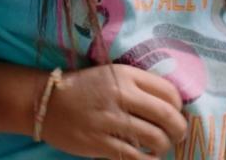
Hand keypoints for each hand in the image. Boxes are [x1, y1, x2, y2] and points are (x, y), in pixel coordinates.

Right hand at [40, 63, 186, 158]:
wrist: (46, 102)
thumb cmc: (85, 88)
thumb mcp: (113, 75)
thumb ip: (139, 85)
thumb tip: (170, 103)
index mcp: (127, 75)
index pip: (168, 91)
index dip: (179, 106)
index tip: (177, 113)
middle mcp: (121, 95)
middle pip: (166, 115)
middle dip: (179, 128)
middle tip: (179, 134)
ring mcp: (110, 120)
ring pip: (154, 138)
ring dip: (164, 146)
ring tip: (161, 147)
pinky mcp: (99, 143)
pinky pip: (133, 157)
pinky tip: (147, 159)